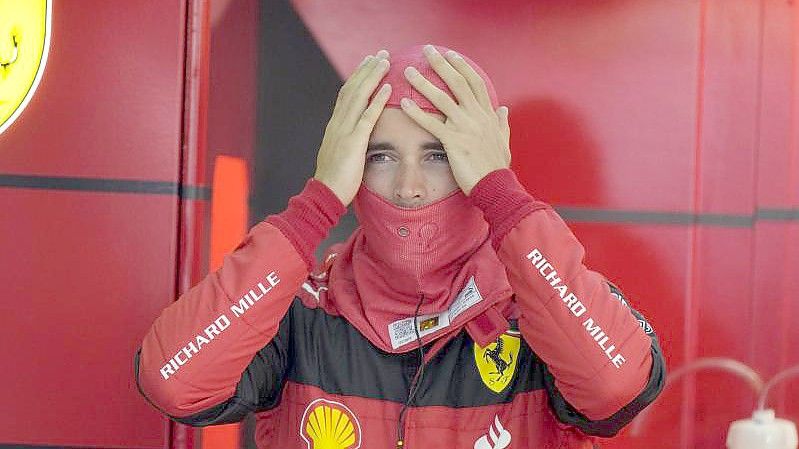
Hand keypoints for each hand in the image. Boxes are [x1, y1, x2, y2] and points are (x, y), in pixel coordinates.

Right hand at [313, 49, 391, 205]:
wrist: (325, 194)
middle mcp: (338, 123)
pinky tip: (388, 88)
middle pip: (352, 88)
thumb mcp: (340, 154)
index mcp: (334, 125)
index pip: (346, 94)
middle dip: (367, 69)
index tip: (368, 62)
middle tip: (381, 53)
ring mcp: (344, 131)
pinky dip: (378, 100)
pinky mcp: (354, 142)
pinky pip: (367, 117)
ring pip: (359, 96)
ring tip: (385, 61)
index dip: (357, 76)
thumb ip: (347, 141)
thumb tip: (356, 135)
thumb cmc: (334, 180)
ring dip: (373, 76)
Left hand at [399, 45, 509, 195]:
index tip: (451, 55)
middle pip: (457, 82)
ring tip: (408, 71)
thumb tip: (503, 108)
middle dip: (441, 64)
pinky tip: (404, 104)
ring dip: (423, 83)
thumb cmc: (497, 166)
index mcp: (487, 114)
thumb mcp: (504, 140)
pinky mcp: (453, 142)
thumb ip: (502, 123)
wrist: (496, 186)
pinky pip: (432, 124)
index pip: (474, 83)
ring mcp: (465, 128)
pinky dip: (417, 113)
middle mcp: (476, 116)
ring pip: (442, 99)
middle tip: (427, 50)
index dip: (462, 67)